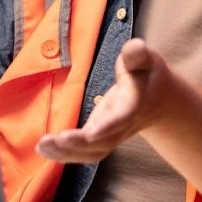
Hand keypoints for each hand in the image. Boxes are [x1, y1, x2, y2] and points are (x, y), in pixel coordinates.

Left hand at [36, 39, 177, 163]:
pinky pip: (86, 154)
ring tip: (42, 147)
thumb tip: (134, 46)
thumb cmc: (148, 75)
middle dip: (76, 145)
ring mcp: (112, 136)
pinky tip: (45, 150)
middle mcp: (123, 126)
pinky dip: (66, 155)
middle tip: (49, 141)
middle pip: (102, 142)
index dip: (106, 127)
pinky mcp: (102, 139)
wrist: (160, 101)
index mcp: (133, 104)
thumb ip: (137, 54)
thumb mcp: (146, 60)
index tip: (89, 134)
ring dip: (66, 154)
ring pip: (92, 153)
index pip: (121, 118)